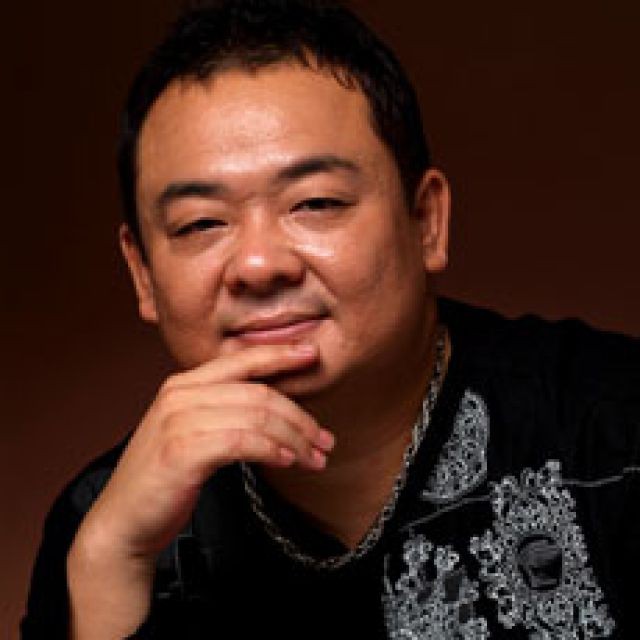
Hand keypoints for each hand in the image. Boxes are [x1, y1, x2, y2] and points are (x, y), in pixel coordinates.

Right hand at [67, 342, 333, 637]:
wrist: (123, 521)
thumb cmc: (166, 477)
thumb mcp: (193, 432)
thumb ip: (225, 411)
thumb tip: (278, 407)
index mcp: (184, 384)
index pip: (242, 360)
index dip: (280, 354)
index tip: (312, 354)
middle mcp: (180, 395)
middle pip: (259, 394)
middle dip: (301, 418)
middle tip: (325, 441)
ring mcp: (178, 421)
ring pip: (256, 417)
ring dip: (295, 439)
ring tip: (315, 458)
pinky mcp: (182, 450)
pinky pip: (242, 441)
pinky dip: (271, 449)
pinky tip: (288, 461)